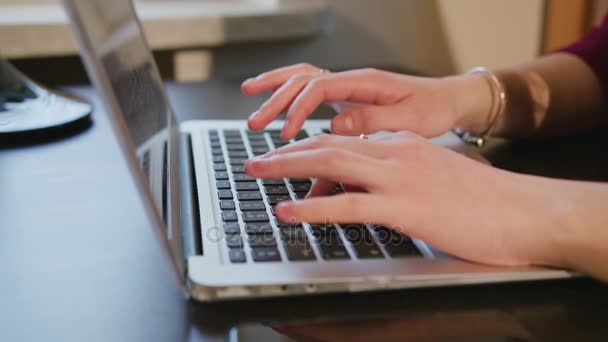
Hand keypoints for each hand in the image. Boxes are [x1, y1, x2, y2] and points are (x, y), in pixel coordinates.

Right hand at [241, 63, 491, 139]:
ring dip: (276, 88)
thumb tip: (337, 124)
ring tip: (250, 98)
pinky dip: (290, 91)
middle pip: (304, 79)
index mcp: (366, 83)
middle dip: (276, 100)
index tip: (286, 135)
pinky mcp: (348, 96)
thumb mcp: (410, 119)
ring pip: (303, 77)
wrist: (448, 100)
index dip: (298, 110)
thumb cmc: (433, 109)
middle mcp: (353, 79)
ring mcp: (349, 86)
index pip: (320, 88)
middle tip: (256, 124)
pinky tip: (275, 98)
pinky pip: (312, 87)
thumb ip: (374, 121)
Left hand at [245, 132, 562, 266]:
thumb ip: (397, 179)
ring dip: (288, 168)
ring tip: (258, 172)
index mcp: (404, 145)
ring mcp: (401, 179)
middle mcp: (398, 154)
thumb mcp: (434, 177)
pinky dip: (314, 208)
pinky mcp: (407, 208)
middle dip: (287, 152)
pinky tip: (289, 209)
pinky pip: (349, 206)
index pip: (346, 141)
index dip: (310, 150)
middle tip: (256, 159)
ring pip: (331, 165)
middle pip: (329, 145)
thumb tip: (364, 191)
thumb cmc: (485, 201)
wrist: (527, 211)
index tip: (286, 158)